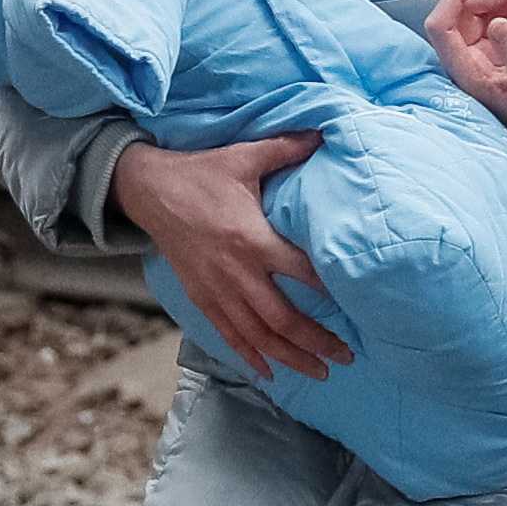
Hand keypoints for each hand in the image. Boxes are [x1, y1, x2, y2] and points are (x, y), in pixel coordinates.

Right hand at [112, 132, 346, 380]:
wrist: (148, 190)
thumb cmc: (200, 174)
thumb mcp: (243, 157)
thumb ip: (286, 148)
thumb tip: (323, 133)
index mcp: (252, 238)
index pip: (301, 272)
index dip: (331, 291)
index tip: (358, 306)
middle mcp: (236, 272)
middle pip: (282, 319)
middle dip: (316, 342)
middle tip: (346, 356)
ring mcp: (217, 289)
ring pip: (257, 336)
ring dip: (290, 358)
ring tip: (319, 372)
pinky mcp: (201, 297)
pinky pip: (228, 335)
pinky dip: (250, 356)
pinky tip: (270, 372)